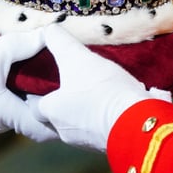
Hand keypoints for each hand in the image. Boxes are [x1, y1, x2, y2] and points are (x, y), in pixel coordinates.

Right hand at [0, 29, 56, 141]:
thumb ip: (24, 44)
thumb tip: (48, 34)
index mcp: (10, 115)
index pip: (44, 128)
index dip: (57, 116)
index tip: (67, 97)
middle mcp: (2, 123)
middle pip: (32, 119)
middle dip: (45, 103)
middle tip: (58, 83)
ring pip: (17, 113)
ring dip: (28, 99)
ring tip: (40, 78)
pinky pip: (4, 108)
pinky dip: (14, 97)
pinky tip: (17, 79)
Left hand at [30, 25, 169, 151]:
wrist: (138, 120)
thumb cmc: (100, 89)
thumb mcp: (76, 56)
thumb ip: (59, 41)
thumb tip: (49, 29)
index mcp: (52, 112)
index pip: (34, 108)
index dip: (37, 95)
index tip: (44, 82)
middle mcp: (65, 131)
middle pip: (55, 118)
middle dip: (62, 103)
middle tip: (69, 85)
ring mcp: (87, 141)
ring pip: (78, 124)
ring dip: (83, 111)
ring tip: (92, 91)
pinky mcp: (108, 143)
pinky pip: (99, 128)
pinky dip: (101, 116)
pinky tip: (111, 101)